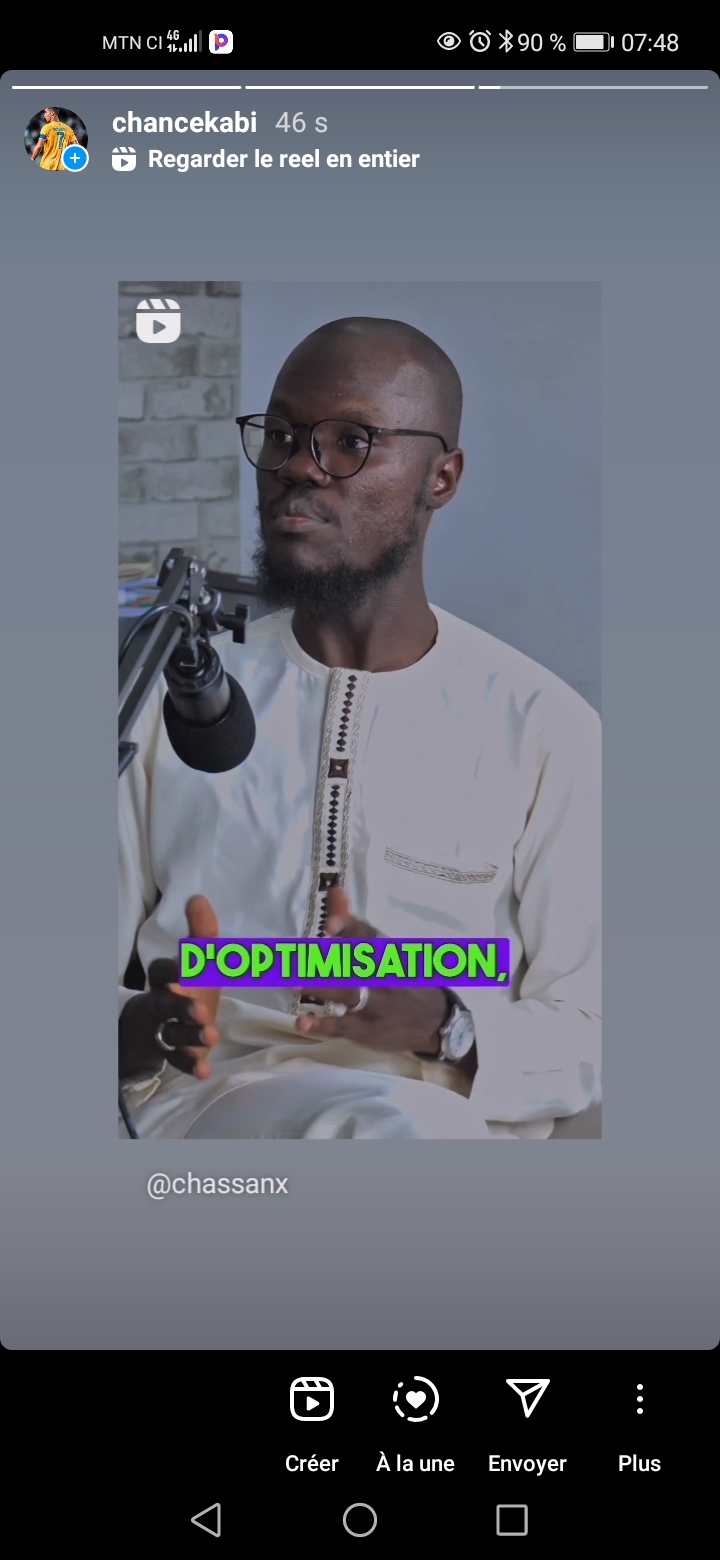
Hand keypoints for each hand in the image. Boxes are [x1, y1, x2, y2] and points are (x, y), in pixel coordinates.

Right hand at [119, 896, 220, 1080]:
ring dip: (191, 1034)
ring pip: (174, 1033)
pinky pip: (180, 1062)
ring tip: (211, 1036)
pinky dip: (191, 1067)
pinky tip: (205, 1072)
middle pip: (166, 1004)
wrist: (155, 1027)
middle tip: (200, 1007)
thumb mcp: (194, 961)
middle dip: (181, 1004)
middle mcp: (162, 1004)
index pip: (161, 970)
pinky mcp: (177, 1054)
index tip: (186, 963)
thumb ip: (200, 933)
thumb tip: (197, 898)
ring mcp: (167, 1031)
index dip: (171, 968)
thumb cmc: (183, 987)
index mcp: (167, 979)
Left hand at [295, 889, 448, 1055]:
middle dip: (327, 959)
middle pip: (355, 963)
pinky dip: (322, 1025)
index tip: (330, 925)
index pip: (368, 936)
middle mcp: (382, 975)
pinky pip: (342, 1027)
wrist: (435, 1021)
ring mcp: (374, 1004)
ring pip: (348, 993)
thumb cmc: (403, 978)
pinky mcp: (365, 1029)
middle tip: (297, 956)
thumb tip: (335, 890)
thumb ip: (354, 923)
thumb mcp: (386, 950)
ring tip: (294, 985)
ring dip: (321, 988)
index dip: (349, 929)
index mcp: (387, 952)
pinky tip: (302, 1022)